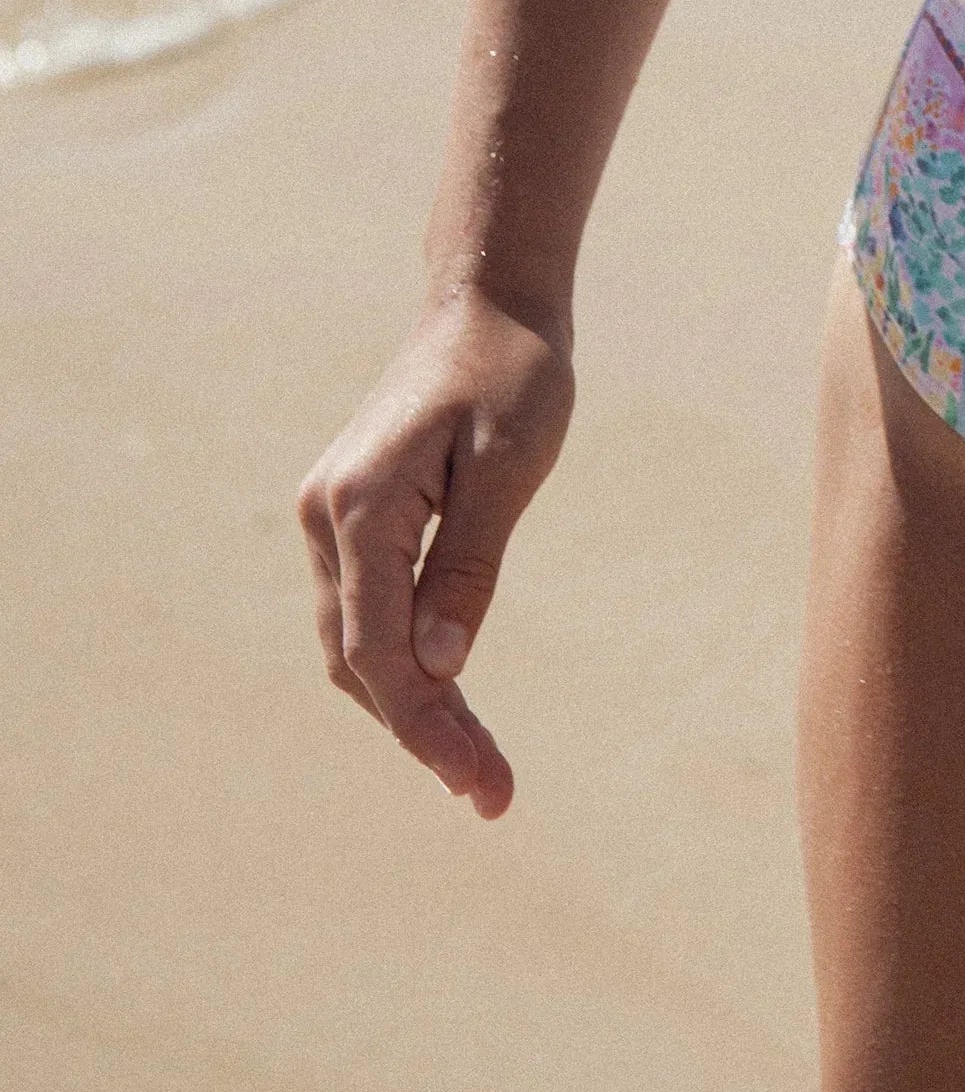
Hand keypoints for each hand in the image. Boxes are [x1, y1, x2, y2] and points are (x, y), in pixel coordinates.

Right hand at [296, 289, 573, 816]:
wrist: (487, 301)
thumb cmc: (512, 372)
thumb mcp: (510, 465)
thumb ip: (471, 564)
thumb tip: (442, 667)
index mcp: (360, 506)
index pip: (381, 651)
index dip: (428, 727)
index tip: (481, 785)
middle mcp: (326, 517)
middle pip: (360, 661)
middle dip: (421, 732)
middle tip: (492, 790)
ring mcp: (329, 516)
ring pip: (353, 646)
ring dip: (407, 707)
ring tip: (474, 764)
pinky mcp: (350, 515)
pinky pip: (362, 611)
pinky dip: (398, 663)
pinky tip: (445, 697)